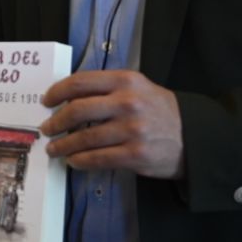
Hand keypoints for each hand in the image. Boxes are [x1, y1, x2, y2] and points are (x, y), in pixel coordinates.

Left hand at [41, 70, 184, 178]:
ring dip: (63, 145)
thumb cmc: (160, 111)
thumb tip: (68, 97)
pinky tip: (73, 161)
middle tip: (47, 128)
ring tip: (54, 148)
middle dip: (55, 122)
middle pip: (77, 110)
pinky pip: (97, 159)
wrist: (195, 137)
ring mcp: (132, 130)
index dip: (57, 91)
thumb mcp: (138, 88)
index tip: (47, 100)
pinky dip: (80, 161)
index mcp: (126, 81)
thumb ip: (108, 89)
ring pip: (84, 138)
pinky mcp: (135, 155)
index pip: (80, 82)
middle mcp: (128, 103)